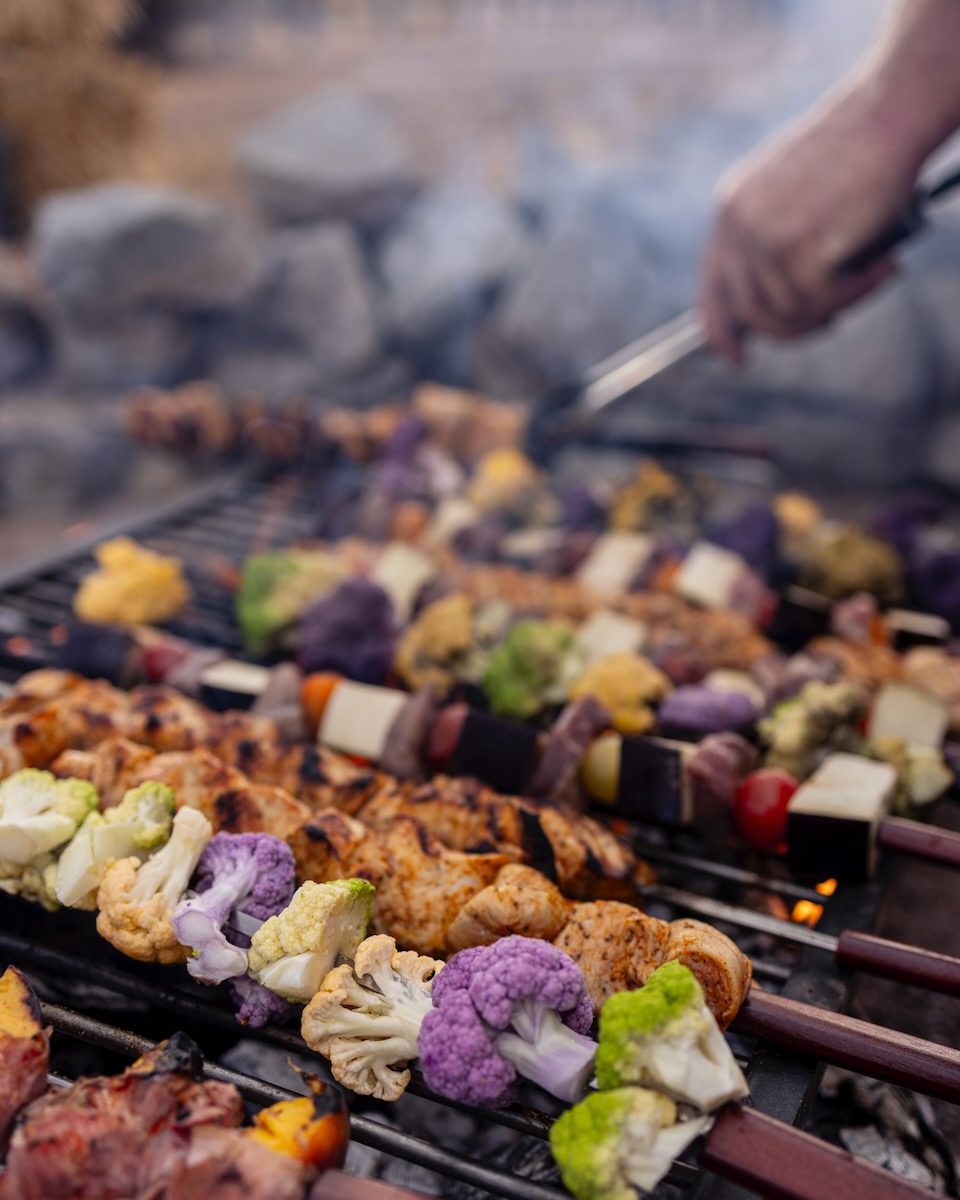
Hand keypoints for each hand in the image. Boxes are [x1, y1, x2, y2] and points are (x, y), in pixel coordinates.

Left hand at [700, 85, 915, 360]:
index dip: (720, 332)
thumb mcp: (797, 195)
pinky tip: (884, 266)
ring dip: (835, 305)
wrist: (892, 110)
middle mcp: (737, 226)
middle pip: (750, 314)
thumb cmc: (860, 149)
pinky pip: (822, 302)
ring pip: (789, 313)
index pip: (713, 290)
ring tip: (873, 275)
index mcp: (731, 209)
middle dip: (792, 328)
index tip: (736, 358)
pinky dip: (859, 292)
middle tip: (830, 319)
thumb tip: (780, 306)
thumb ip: (776, 243)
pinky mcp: (797, 252)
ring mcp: (764, 240)